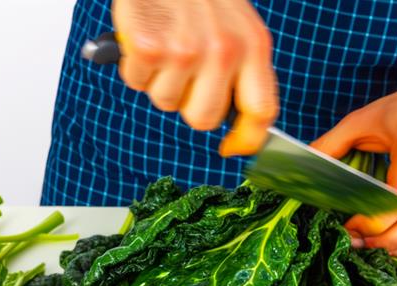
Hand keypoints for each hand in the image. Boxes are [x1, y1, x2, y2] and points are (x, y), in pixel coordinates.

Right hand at [112, 0, 278, 155]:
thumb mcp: (238, 26)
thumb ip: (244, 71)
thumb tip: (239, 130)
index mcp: (254, 47)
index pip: (262, 111)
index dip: (248, 139)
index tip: (234, 148)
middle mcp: (224, 52)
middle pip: (205, 119)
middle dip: (189, 104)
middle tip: (184, 74)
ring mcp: (186, 51)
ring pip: (166, 102)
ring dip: (159, 80)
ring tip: (165, 45)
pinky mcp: (150, 48)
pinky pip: (137, 82)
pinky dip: (134, 66)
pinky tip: (144, 39)